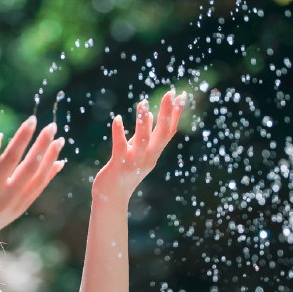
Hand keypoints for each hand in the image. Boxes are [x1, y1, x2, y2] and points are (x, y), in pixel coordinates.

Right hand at [0, 117, 65, 242]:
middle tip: (52, 126)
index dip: (24, 136)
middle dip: (43, 144)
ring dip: (51, 158)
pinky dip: (50, 174)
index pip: (12, 156)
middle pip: (31, 166)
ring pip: (40, 177)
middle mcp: (8, 195)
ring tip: (59, 140)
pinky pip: (40, 188)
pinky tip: (58, 161)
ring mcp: (17, 204)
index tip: (33, 120)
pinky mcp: (22, 208)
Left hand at [93, 89, 184, 204]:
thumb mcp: (138, 153)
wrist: (111, 197)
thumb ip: (144, 136)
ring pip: (142, 140)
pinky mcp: (118, 165)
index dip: (176, 114)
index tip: (181, 96)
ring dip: (143, 122)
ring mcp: (134, 162)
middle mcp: (148, 157)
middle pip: (162, 134)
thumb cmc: (124, 173)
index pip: (169, 131)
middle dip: (167, 113)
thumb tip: (150, 115)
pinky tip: (118, 119)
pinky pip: (120, 146)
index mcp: (154, 153)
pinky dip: (119, 132)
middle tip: (170, 94)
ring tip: (143, 103)